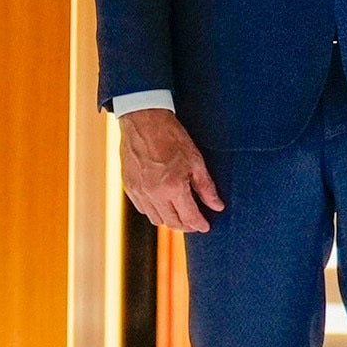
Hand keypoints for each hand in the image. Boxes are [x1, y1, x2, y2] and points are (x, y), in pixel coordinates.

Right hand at [114, 106, 220, 234]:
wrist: (143, 120)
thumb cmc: (171, 137)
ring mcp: (139, 191)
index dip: (200, 224)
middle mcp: (154, 194)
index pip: (189, 217)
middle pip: (172, 223)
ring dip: (169, 221)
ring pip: (156, 219)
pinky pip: (142, 209)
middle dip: (186, 226)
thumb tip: (217, 206)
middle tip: (195, 222)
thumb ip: (206, 187)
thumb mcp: (196, 160)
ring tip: (179, 215)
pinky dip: (154, 211)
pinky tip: (162, 204)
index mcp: (173, 187)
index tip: (205, 226)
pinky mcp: (129, 186)